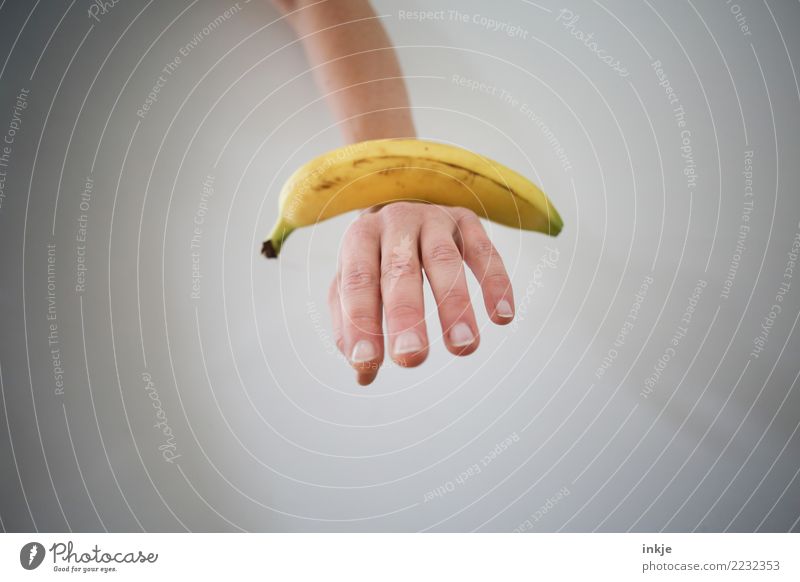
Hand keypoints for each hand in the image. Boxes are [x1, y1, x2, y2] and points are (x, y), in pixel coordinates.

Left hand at [328, 202, 514, 384]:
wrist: (404, 195)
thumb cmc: (374, 255)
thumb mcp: (355, 281)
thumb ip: (351, 326)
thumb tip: (363, 375)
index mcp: (359, 238)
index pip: (357, 283)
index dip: (360, 324)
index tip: (367, 364)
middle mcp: (395, 223)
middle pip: (400, 270)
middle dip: (406, 316)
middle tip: (412, 359)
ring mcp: (433, 219)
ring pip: (444, 261)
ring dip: (455, 306)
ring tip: (464, 348)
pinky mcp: (467, 220)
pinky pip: (485, 252)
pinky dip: (495, 283)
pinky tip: (502, 317)